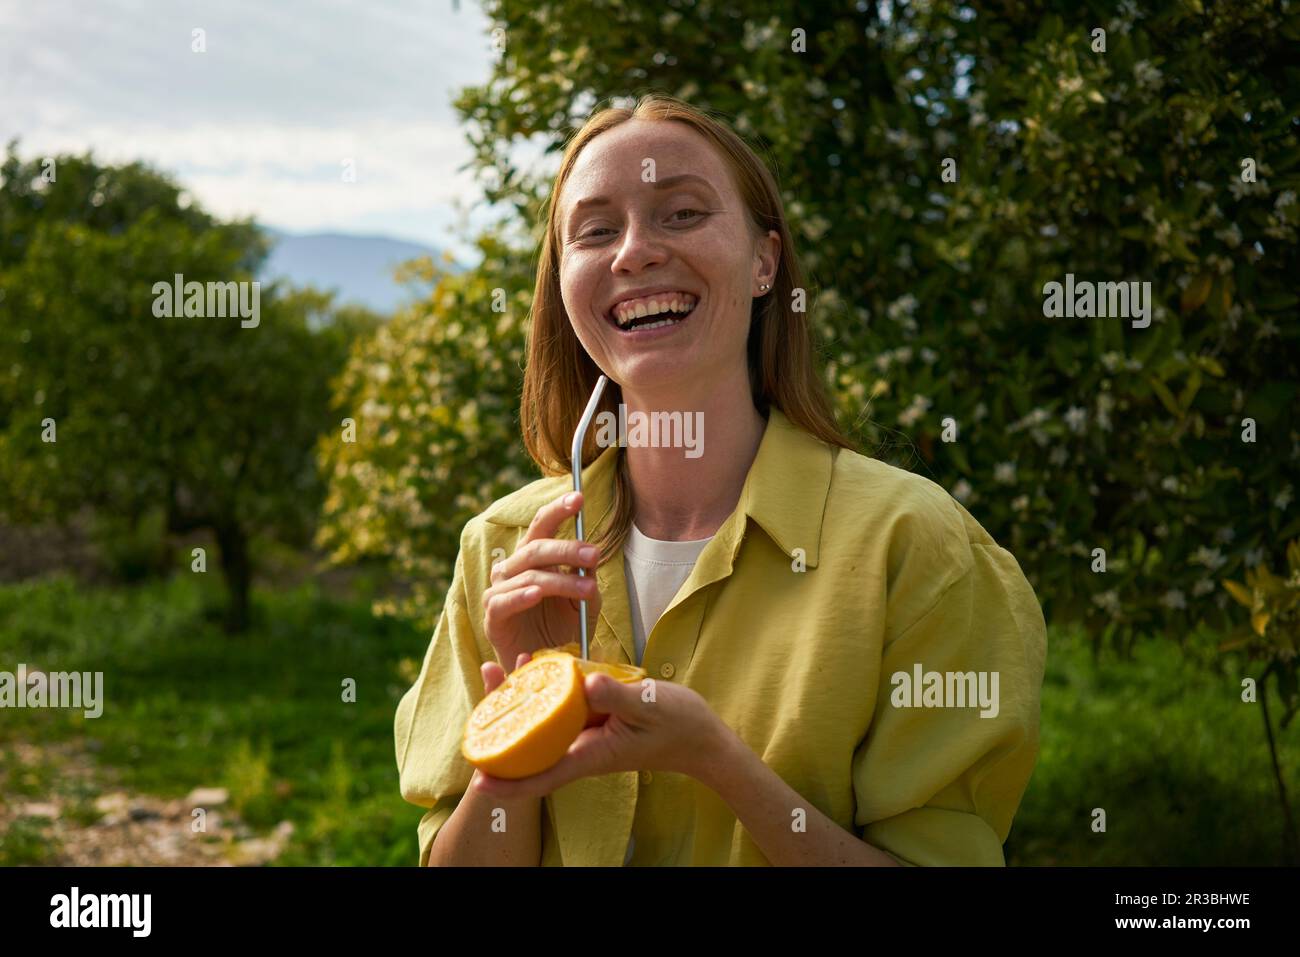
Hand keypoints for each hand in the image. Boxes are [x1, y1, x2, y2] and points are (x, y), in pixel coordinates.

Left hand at [471, 671, 728, 800]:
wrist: (700, 738)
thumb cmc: (678, 726)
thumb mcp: (649, 705)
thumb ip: (616, 695)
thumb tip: (585, 683)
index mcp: (590, 755)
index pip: (541, 777)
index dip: (507, 783)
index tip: (476, 782)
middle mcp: (582, 750)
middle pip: (532, 749)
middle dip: (502, 729)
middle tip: (482, 691)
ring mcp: (587, 737)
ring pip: (543, 729)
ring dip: (520, 706)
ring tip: (499, 672)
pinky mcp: (594, 722)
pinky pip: (560, 713)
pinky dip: (545, 694)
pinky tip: (538, 668)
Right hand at [482, 491, 601, 670]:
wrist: (547, 665)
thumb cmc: (563, 627)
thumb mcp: (584, 599)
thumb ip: (586, 575)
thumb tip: (591, 556)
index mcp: (532, 557)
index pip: (541, 526)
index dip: (557, 510)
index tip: (578, 497)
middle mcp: (512, 568)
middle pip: (536, 549)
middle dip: (567, 549)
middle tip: (594, 554)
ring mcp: (499, 590)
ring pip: (529, 576)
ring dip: (560, 581)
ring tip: (587, 588)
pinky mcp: (492, 617)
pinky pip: (504, 601)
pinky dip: (521, 596)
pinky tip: (537, 593)